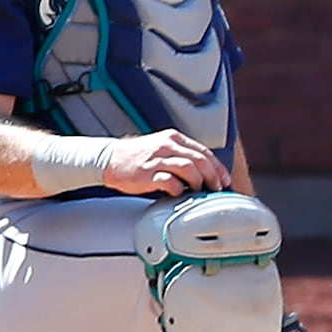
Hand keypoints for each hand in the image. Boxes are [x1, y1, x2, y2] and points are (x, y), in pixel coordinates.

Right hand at [99, 128, 231, 195]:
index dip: (217, 167)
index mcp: (172, 138)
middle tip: (216, 189)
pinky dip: (178, 189)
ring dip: (198, 182)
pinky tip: (179, 193)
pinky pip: (170, 182)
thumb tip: (204, 172)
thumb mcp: (160, 147)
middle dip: (212, 176)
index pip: (203, 152)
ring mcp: (156, 159)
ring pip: (189, 168)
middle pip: (199, 160)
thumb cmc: (136, 157)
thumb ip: (180, 154)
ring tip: (200, 191)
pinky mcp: (146, 174)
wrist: (107, 159)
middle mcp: (166, 146)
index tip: (223, 180)